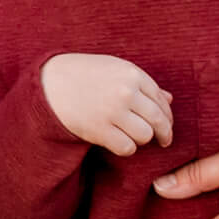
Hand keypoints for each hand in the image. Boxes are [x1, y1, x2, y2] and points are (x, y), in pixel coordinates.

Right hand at [39, 52, 172, 155]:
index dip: (167, 115)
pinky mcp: (100, 129)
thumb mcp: (114, 70)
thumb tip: (170, 100)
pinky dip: (125, 148)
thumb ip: (142, 84)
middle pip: (159, 120)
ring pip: (145, 136)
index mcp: (131, 74)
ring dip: (140, 139)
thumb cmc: (84, 75)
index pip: (161, 100)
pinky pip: (127, 147)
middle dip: (164, 133)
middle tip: (163, 140)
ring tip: (131, 135)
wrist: (49, 84)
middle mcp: (125, 92)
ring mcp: (113, 111)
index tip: (166, 124)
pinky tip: (117, 141)